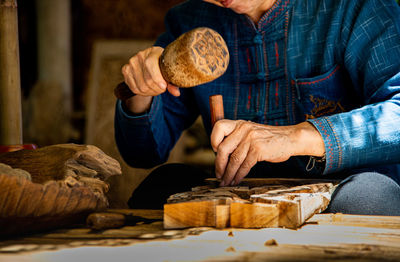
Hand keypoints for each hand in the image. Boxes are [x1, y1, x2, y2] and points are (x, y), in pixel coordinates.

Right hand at [121, 46, 179, 113]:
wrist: (152, 63)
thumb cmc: (163, 66)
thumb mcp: (170, 71)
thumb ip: (173, 82)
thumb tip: (176, 93)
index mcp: (154, 51)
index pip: (150, 64)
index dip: (157, 78)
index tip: (163, 87)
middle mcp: (141, 55)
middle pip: (147, 79)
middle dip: (157, 89)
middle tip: (162, 89)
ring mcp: (132, 62)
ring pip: (141, 86)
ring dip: (151, 92)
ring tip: (156, 89)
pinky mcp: (126, 70)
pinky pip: (134, 88)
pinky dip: (142, 93)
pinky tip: (148, 89)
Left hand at [210, 120, 324, 185]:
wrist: (290, 138)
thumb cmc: (269, 138)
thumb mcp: (251, 132)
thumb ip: (237, 138)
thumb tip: (221, 156)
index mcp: (240, 123)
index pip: (218, 127)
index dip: (213, 140)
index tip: (215, 153)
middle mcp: (244, 129)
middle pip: (223, 148)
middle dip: (219, 165)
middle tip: (218, 175)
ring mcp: (251, 138)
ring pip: (233, 160)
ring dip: (228, 174)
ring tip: (226, 182)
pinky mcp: (258, 149)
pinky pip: (244, 165)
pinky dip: (239, 175)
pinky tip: (237, 180)